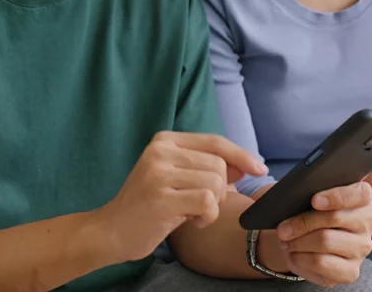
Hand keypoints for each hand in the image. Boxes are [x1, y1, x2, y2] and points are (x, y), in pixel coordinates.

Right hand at [100, 132, 266, 261]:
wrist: (111, 231)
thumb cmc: (149, 206)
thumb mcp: (177, 179)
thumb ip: (207, 169)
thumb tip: (244, 165)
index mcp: (165, 141)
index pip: (215, 142)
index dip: (241, 155)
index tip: (260, 169)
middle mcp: (160, 151)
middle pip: (219, 164)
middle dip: (220, 190)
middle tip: (199, 205)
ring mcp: (158, 173)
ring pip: (215, 183)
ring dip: (213, 205)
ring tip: (191, 213)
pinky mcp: (161, 198)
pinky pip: (207, 201)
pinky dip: (208, 216)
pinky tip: (190, 221)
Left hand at [269, 182, 371, 286]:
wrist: (301, 238)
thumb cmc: (305, 211)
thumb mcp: (303, 195)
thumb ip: (301, 189)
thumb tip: (284, 194)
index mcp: (362, 196)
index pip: (358, 193)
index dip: (335, 196)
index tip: (314, 200)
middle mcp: (367, 221)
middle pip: (335, 218)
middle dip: (302, 222)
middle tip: (282, 228)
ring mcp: (362, 247)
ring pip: (326, 241)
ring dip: (298, 241)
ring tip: (285, 240)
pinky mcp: (352, 270)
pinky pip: (322, 263)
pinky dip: (301, 258)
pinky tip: (293, 254)